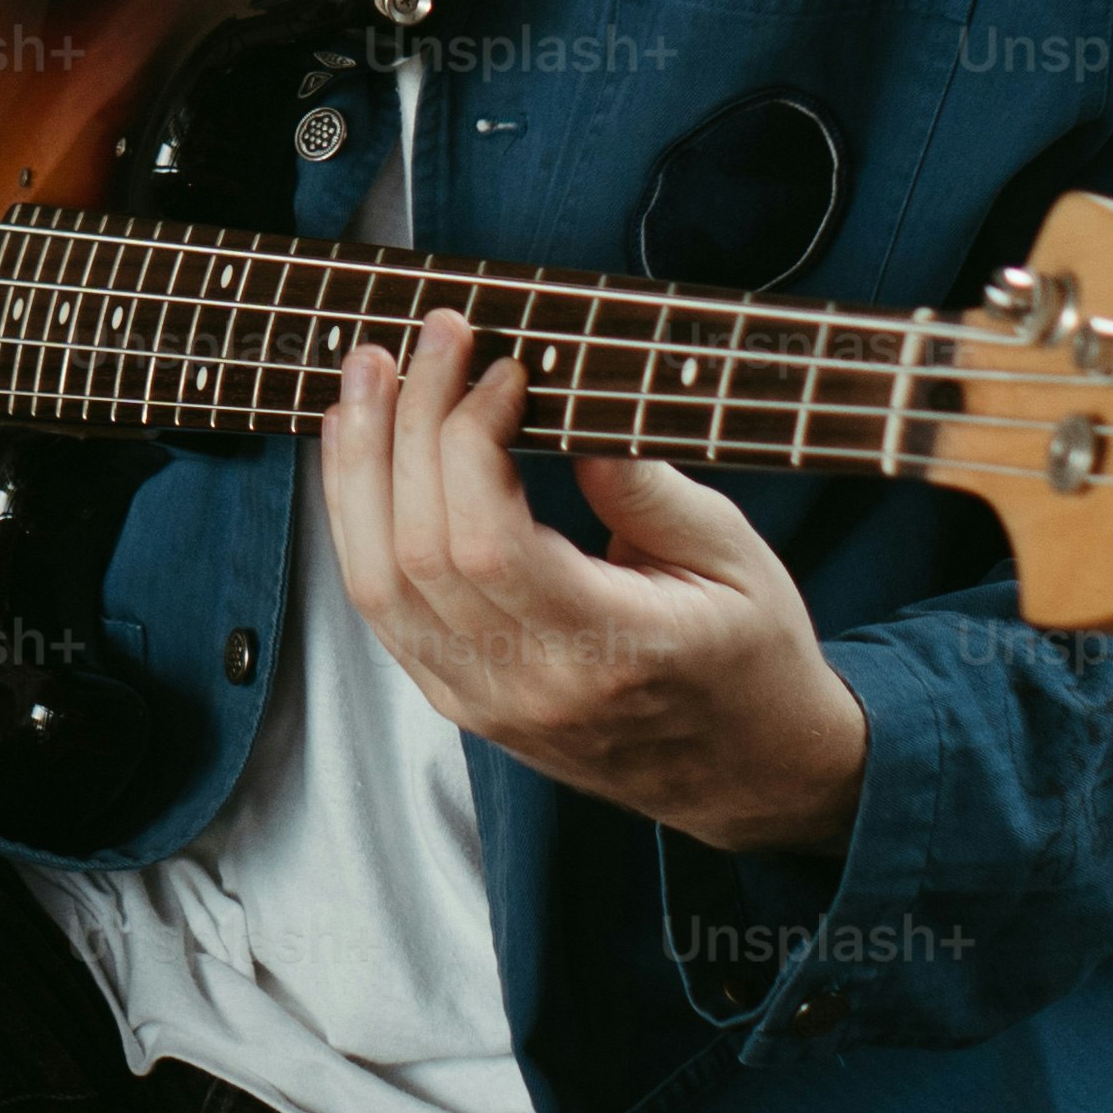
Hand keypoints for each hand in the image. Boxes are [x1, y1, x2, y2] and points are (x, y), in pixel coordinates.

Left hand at [317, 306, 869, 853]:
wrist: (747, 771)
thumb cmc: (753, 659)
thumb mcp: (733, 558)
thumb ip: (649, 489)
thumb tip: (567, 412)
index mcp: (608, 653)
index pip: (490, 545)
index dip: (470, 441)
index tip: (503, 371)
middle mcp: (527, 689)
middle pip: (419, 554)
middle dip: (408, 428)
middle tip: (427, 341)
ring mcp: (482, 703)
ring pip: (376, 584)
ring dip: (359, 469)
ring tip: (369, 379)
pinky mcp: (459, 700)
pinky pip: (381, 609)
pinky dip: (360, 522)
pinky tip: (364, 456)